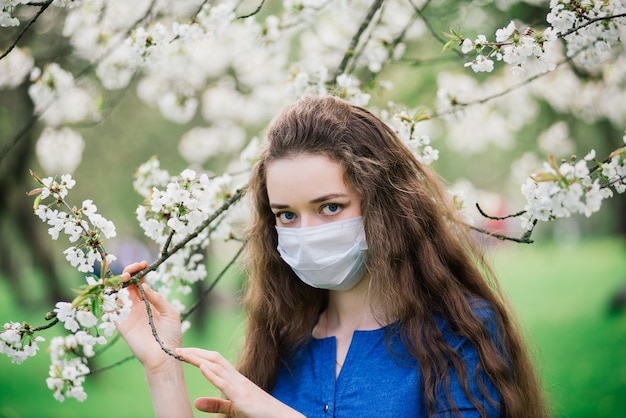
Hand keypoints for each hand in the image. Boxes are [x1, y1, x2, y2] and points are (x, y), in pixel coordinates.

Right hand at [117, 261, 182, 373]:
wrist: (165, 357)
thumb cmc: (171, 336)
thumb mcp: (171, 313)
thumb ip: (159, 299)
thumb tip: (145, 286)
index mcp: (149, 301)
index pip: (140, 282)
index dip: (140, 271)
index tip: (143, 264)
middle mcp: (136, 306)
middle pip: (127, 284)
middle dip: (128, 273)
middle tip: (133, 269)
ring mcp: (128, 314)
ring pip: (117, 293)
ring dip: (118, 283)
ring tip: (127, 277)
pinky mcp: (121, 324)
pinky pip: (111, 309)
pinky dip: (110, 298)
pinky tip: (116, 290)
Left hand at [176, 348, 304, 417]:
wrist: (279, 417)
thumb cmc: (258, 413)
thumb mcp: (233, 409)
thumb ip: (216, 404)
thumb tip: (196, 402)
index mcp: (235, 380)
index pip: (215, 362)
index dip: (198, 356)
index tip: (182, 352)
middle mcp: (237, 378)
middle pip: (214, 358)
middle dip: (195, 353)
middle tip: (177, 349)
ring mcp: (240, 385)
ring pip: (218, 366)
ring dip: (199, 359)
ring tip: (184, 353)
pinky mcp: (241, 396)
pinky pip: (225, 383)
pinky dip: (212, 374)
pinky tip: (202, 367)